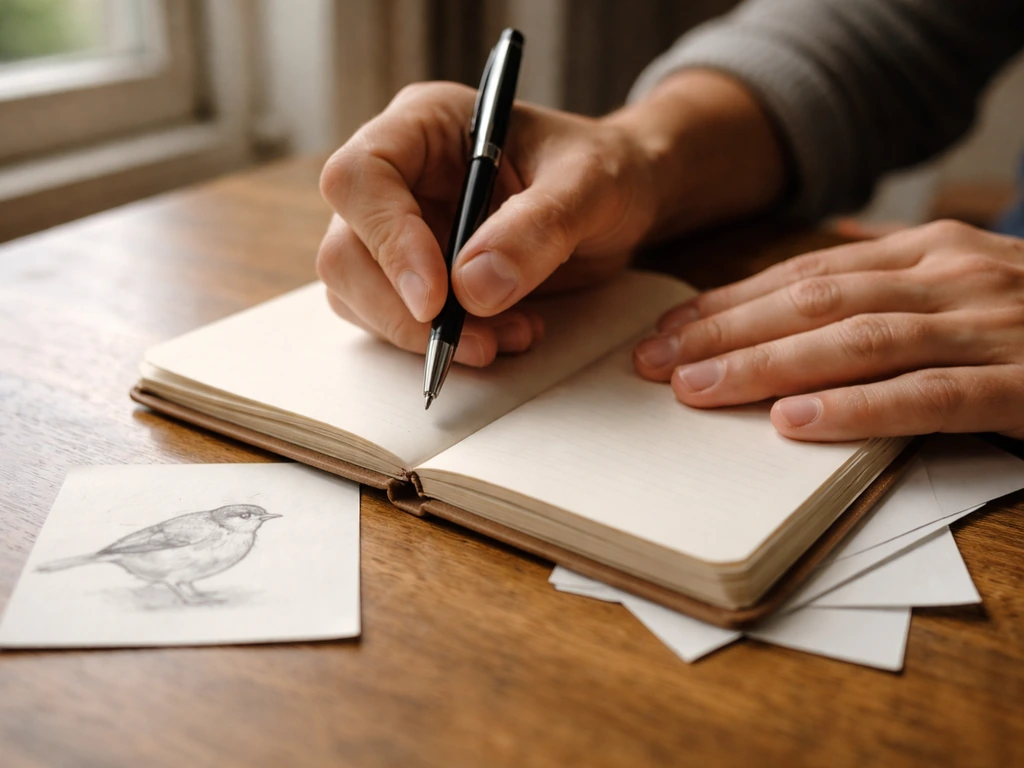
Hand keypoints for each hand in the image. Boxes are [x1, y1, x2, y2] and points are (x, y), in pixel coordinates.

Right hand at [317, 81, 658, 365]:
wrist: (621, 203)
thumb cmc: (604, 172)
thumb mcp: (590, 186)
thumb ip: (537, 227)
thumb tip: (473, 288)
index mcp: (424, 124)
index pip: (360, 177)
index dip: (387, 240)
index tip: (437, 298)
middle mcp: (397, 177)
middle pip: (344, 250)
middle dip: (403, 310)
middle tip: (477, 341)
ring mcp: (398, 230)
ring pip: (357, 295)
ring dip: (425, 335)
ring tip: (508, 337)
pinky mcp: (412, 277)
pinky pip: (393, 322)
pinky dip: (440, 344)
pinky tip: (502, 337)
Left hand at [633, 220, 1023, 439]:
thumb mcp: (956, 284)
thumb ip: (885, 284)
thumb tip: (805, 281)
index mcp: (924, 253)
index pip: (800, 275)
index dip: (725, 304)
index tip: (663, 332)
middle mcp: (950, 276)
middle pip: (812, 302)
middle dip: (724, 334)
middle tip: (653, 365)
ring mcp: (990, 326)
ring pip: (857, 341)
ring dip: (768, 366)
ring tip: (699, 391)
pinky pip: (931, 397)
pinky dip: (859, 410)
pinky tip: (797, 425)